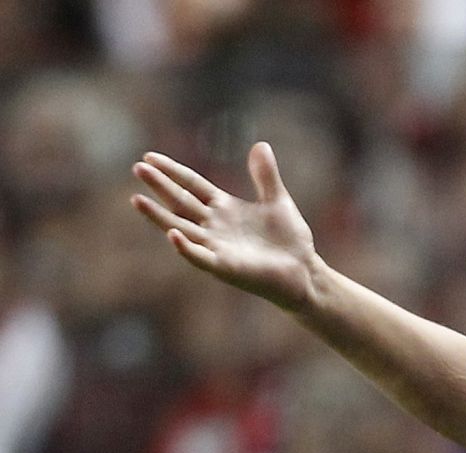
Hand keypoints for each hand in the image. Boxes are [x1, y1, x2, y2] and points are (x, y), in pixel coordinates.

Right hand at [130, 142, 317, 311]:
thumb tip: (260, 145)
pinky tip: (173, 235)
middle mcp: (214, 226)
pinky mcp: (225, 267)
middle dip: (160, 186)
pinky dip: (186, 248)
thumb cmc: (289, 239)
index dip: (172, 171)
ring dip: (159, 216)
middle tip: (138, 167)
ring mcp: (217, 247)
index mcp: (224, 208)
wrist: (305, 271)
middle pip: (180, 202)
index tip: (149, 157)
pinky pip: (200, 257)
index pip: (192, 185)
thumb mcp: (278, 201)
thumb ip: (266, 176)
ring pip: (181, 228)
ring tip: (137, 200)